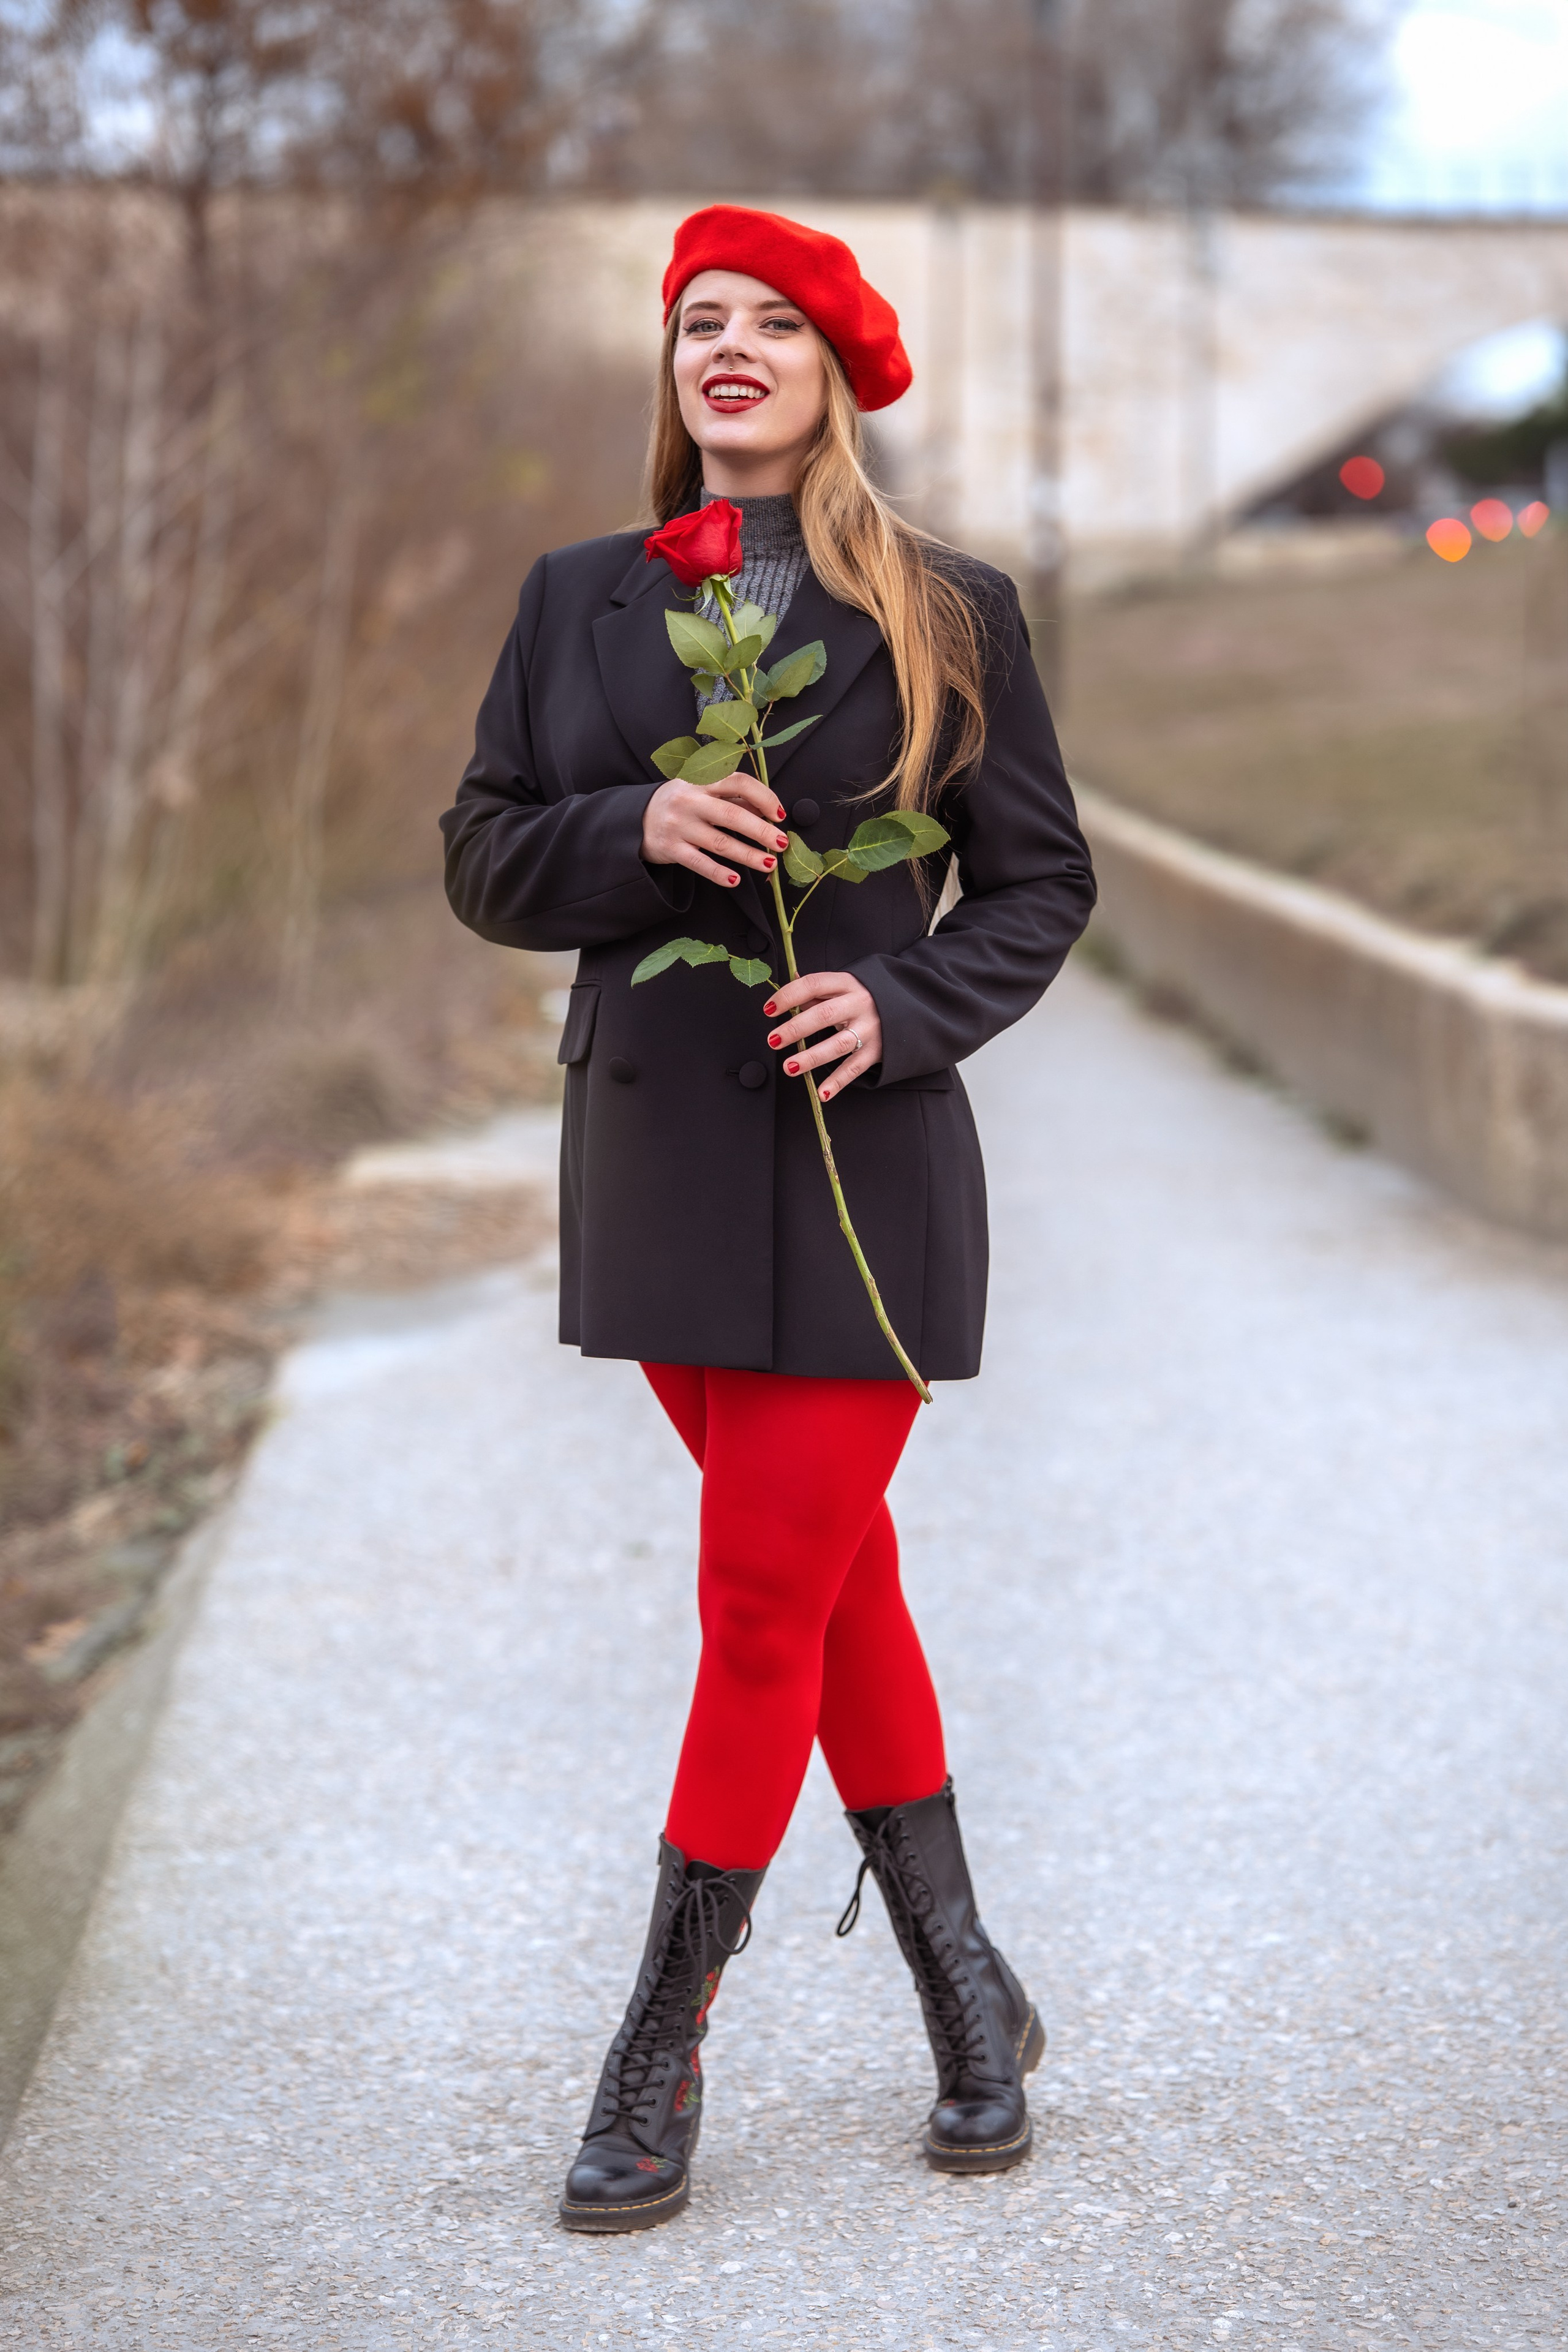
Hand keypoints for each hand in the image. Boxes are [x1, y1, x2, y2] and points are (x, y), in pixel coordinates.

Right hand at [642, 772, 789, 888]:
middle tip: (782, 843)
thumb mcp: (702, 791)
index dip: (763, 797)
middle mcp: (690, 801)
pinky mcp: (671, 849)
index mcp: (701, 781)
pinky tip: (735, 880)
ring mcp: (679, 826)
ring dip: (749, 856)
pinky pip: (700, 863)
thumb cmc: (680, 804)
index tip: (779, 814)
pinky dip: (719, 873)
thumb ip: (733, 798)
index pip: (738, 782)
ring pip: (721, 843)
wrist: (636, 820)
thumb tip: (768, 810)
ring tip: (769, 864)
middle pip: (733, 815)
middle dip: (762, 831)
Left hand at [764, 971, 881, 1101]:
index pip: (813, 984)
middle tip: (774, 1040)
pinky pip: (854, 1068)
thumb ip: (816, 990)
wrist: (908, 1010)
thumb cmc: (865, 998)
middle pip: (824, 1014)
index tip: (769, 1009)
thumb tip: (787, 987)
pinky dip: (837, 1082)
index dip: (788, 996)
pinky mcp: (876, 1051)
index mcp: (847, 983)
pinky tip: (822, 1093)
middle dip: (795, 1028)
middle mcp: (859, 1004)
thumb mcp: (844, 987)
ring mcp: (869, 1029)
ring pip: (838, 1044)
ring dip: (811, 1057)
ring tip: (789, 1067)